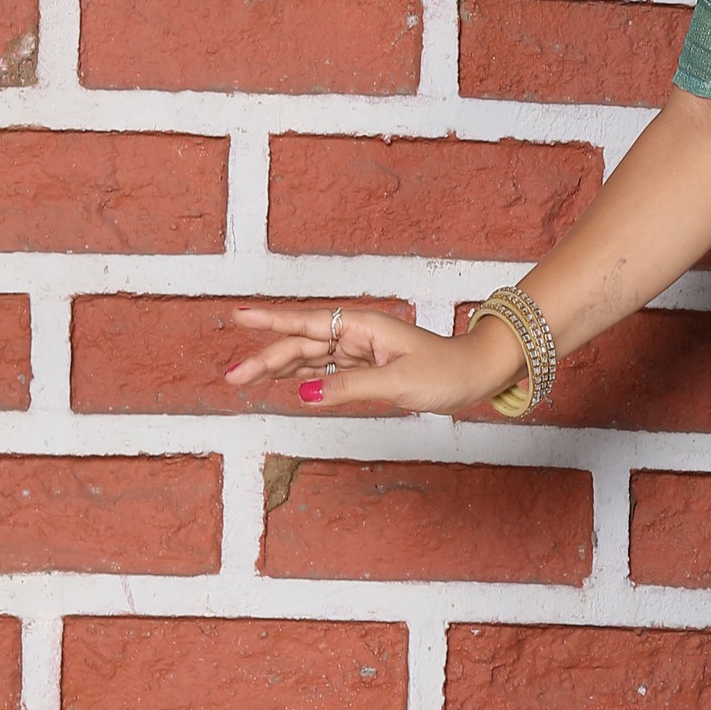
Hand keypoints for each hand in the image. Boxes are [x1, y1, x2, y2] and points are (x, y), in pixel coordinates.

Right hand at [225, 300, 512, 417]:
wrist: (478, 374)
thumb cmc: (447, 371)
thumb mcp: (398, 383)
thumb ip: (349, 387)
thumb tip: (304, 394)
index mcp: (363, 327)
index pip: (307, 323)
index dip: (270, 321)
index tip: (237, 316)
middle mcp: (358, 335)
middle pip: (302, 345)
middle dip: (266, 359)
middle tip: (232, 376)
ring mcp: (361, 352)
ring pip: (311, 358)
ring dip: (279, 368)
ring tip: (245, 378)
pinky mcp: (368, 368)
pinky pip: (328, 370)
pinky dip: (305, 377)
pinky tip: (285, 382)